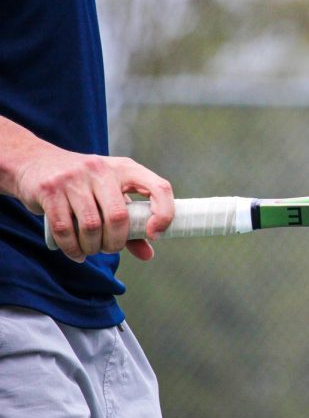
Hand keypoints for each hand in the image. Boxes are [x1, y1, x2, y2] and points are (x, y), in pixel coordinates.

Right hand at [14, 147, 173, 261]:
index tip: (154, 234)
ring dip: (93, 247)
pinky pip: (65, 228)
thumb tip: (149, 255)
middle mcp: (101, 169)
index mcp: (126, 168)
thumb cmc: (83, 185)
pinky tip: (76, 253)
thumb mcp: (111, 195)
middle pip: (118, 217)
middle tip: (109, 248)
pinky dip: (72, 248)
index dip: (164, 214)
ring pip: (91, 225)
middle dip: (116, 243)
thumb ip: (131, 224)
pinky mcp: (50, 189)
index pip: (159, 187)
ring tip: (91, 249)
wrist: (34, 162)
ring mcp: (74, 178)